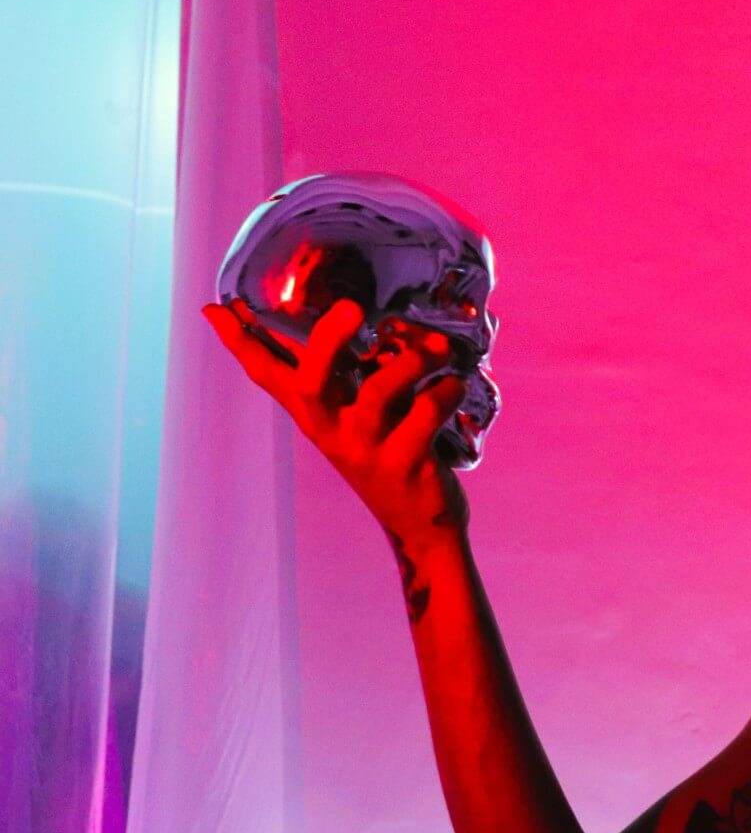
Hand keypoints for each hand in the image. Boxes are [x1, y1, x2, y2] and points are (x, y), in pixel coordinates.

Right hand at [201, 298, 471, 543]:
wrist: (418, 526)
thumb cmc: (388, 456)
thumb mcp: (354, 419)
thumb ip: (347, 379)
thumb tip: (345, 322)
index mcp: (315, 416)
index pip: (267, 376)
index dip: (241, 343)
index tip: (213, 309)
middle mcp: (332, 431)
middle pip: (310, 383)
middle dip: (325, 341)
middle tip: (350, 307)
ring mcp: (366, 449)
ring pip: (374, 396)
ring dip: (409, 363)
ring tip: (437, 347)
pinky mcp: (404, 464)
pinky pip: (424, 417)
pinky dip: (444, 393)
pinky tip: (455, 383)